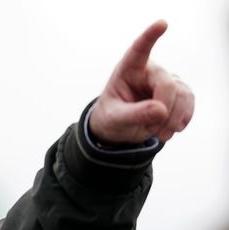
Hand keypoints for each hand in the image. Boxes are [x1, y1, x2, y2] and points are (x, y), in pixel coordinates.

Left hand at [89, 20, 194, 143]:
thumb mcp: (115, 119)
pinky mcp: (178, 92)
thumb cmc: (110, 118)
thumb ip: (134, 114)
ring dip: (173, 119)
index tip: (162, 24)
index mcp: (127, 70)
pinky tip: (171, 130)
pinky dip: (182, 119)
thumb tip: (161, 110)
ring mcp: (166, 80)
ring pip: (183, 94)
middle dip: (163, 111)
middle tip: (152, 132)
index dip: (150, 37)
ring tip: (158, 134)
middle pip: (167, 84)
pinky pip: (189, 102)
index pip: (139, 50)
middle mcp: (149, 71)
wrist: (119, 129)